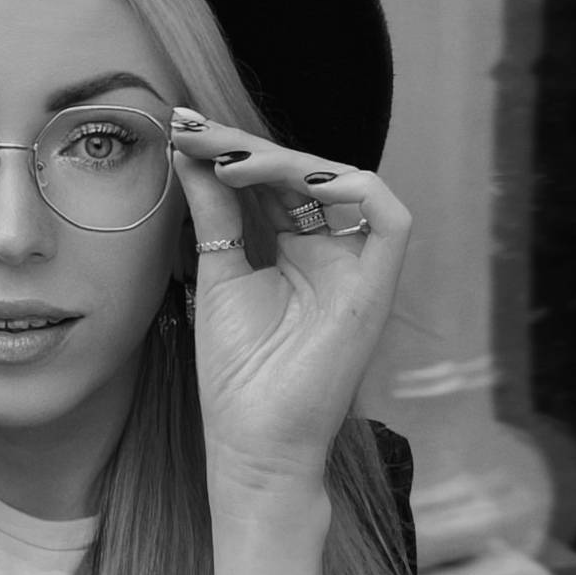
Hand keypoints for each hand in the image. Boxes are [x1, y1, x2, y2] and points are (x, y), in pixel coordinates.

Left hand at [170, 112, 410, 487]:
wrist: (252, 443)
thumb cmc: (236, 374)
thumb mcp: (218, 275)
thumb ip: (215, 213)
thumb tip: (191, 154)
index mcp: (297, 251)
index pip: (272, 183)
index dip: (234, 152)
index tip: (184, 131)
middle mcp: (333, 253)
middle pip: (302, 176)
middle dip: (248, 146)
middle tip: (195, 131)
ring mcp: (359, 269)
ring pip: (341, 184)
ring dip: (286, 161)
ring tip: (228, 160)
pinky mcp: (378, 289)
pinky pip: (391, 220)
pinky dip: (352, 187)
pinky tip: (294, 178)